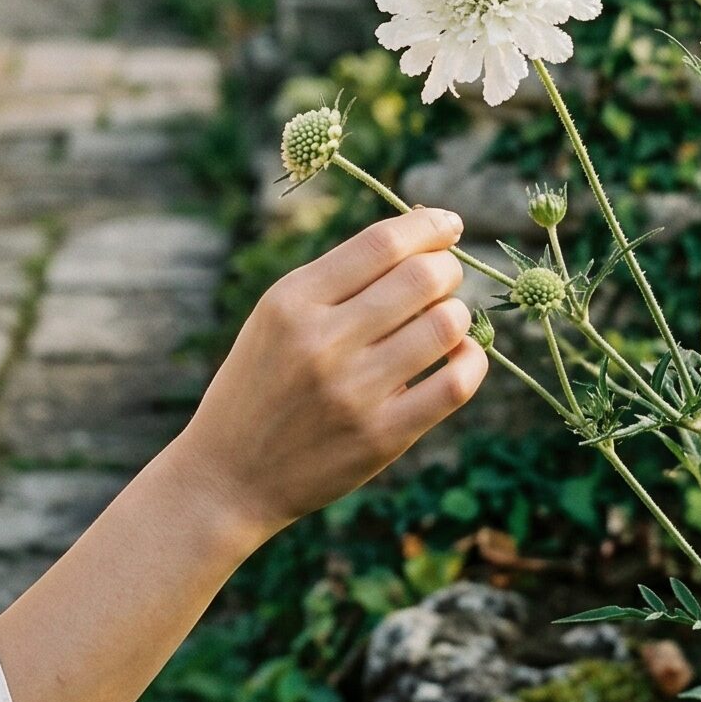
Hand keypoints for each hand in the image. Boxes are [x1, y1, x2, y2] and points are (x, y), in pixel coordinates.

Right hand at [175, 205, 484, 538]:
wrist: (229, 476)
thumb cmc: (261, 383)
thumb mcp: (276, 317)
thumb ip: (339, 278)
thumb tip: (423, 235)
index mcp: (292, 301)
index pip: (382, 242)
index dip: (428, 226)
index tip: (448, 225)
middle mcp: (322, 341)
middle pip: (422, 277)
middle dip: (447, 268)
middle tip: (444, 277)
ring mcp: (354, 391)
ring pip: (445, 326)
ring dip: (457, 314)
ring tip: (444, 320)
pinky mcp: (381, 437)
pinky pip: (454, 384)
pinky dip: (471, 360)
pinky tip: (460, 355)